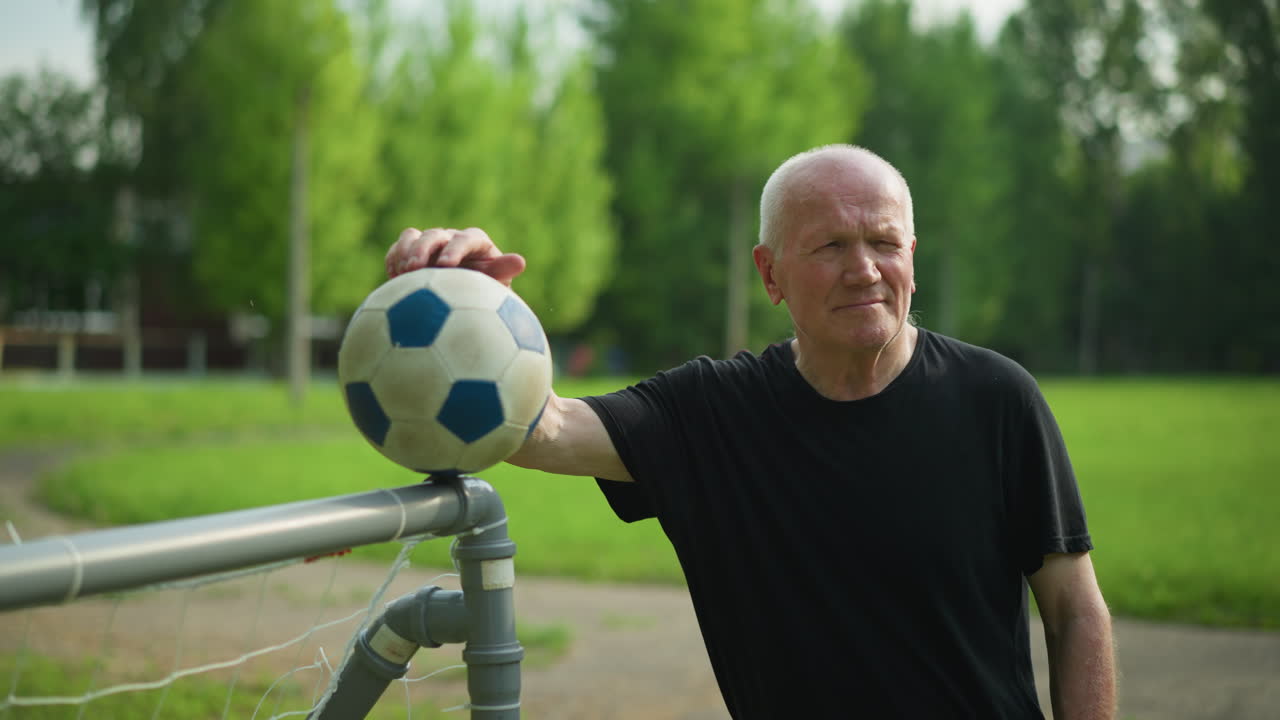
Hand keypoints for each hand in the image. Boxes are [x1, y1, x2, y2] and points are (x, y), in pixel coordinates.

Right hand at [385, 227, 526, 286]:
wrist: (463, 302)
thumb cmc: (484, 295)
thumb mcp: (496, 287)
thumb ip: (503, 272)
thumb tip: (520, 262)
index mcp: (475, 242)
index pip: (466, 239)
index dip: (455, 249)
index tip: (446, 266)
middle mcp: (451, 239)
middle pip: (435, 235)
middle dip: (423, 250)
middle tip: (415, 269)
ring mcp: (430, 244)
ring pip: (412, 236)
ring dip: (404, 252)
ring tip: (401, 273)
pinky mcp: (411, 252)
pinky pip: (397, 249)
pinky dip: (393, 260)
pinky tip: (392, 278)